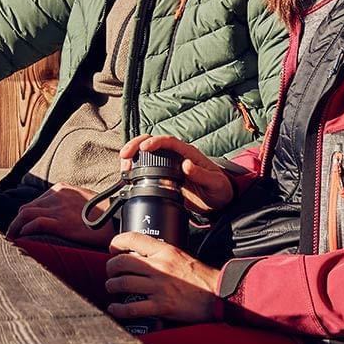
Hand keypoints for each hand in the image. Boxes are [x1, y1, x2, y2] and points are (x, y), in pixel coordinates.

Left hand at [5, 184, 109, 247]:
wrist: (117, 220)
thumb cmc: (104, 214)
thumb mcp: (84, 201)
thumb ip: (69, 204)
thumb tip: (60, 216)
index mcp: (62, 189)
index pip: (36, 201)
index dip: (27, 215)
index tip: (22, 225)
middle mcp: (57, 195)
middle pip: (27, 207)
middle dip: (18, 221)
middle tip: (13, 234)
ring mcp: (58, 208)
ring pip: (26, 214)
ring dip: (16, 227)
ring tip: (13, 238)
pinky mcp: (61, 222)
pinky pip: (35, 223)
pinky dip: (25, 231)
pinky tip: (22, 238)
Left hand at [105, 231, 223, 324]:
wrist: (219, 294)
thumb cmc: (201, 277)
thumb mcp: (181, 255)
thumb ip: (161, 254)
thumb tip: (140, 255)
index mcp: (165, 250)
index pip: (133, 238)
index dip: (117, 242)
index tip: (113, 248)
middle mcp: (160, 267)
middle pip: (122, 262)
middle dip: (111, 267)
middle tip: (111, 272)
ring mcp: (160, 287)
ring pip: (123, 283)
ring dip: (112, 286)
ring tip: (112, 288)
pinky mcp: (162, 306)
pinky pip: (132, 308)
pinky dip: (119, 309)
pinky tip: (115, 309)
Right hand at [119, 135, 233, 212]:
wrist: (219, 201)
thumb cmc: (219, 189)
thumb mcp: (215, 183)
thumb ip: (201, 174)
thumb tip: (186, 164)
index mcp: (189, 153)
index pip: (169, 142)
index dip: (155, 142)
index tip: (144, 147)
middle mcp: (176, 156)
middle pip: (152, 142)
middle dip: (136, 145)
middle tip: (125, 155)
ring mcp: (169, 166)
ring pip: (146, 154)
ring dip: (133, 156)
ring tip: (124, 166)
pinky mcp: (164, 177)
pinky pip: (146, 169)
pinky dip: (135, 169)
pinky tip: (128, 175)